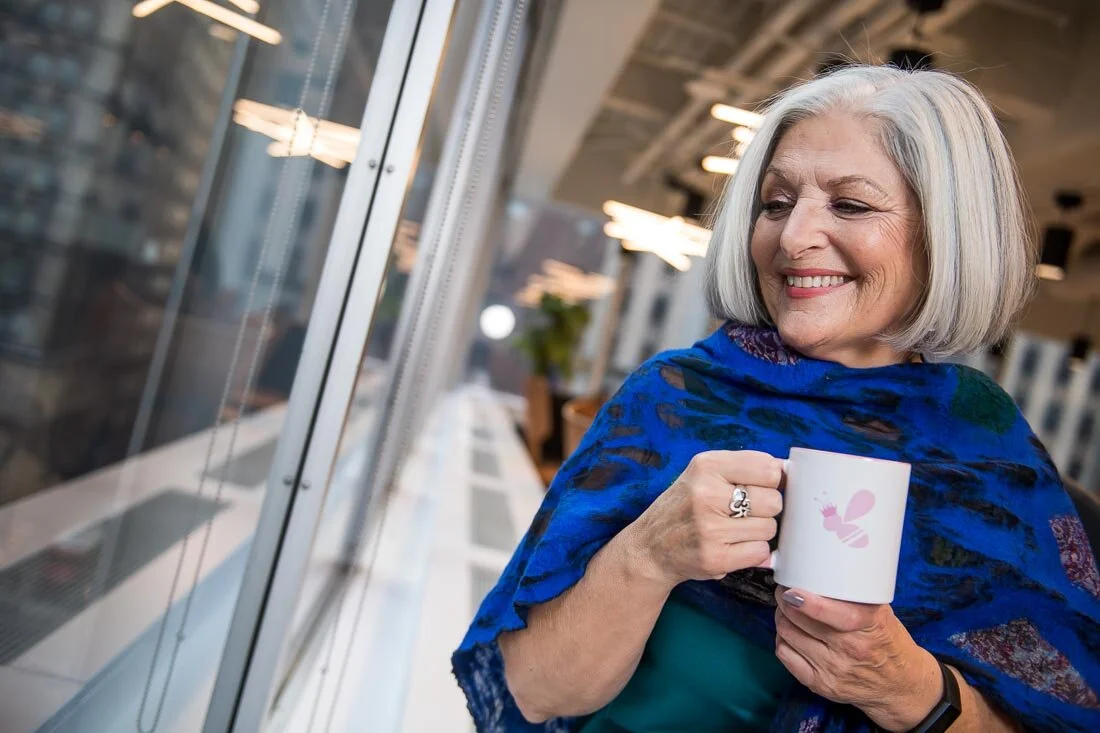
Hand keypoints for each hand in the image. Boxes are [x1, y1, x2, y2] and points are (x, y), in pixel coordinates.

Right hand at [627, 451, 782, 587]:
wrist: (649, 547)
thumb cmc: (685, 507)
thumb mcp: (704, 474)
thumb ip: (744, 468)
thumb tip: (790, 471)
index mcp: (707, 465)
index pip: (768, 468)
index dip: (772, 481)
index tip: (761, 487)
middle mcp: (706, 493)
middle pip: (773, 500)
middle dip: (767, 509)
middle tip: (746, 513)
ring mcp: (710, 528)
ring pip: (769, 528)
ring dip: (760, 532)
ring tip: (736, 530)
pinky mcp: (715, 557)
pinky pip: (761, 552)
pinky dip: (754, 552)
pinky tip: (734, 546)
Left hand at [774, 587, 942, 730]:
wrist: (901, 685)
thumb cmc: (888, 641)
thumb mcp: (882, 613)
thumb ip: (855, 595)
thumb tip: (818, 571)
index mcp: (869, 626)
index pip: (829, 612)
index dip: (804, 600)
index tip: (791, 589)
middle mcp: (849, 650)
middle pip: (798, 620)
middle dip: (785, 601)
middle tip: (785, 591)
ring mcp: (833, 670)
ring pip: (788, 635)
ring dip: (782, 618)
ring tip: (788, 610)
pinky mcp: (820, 684)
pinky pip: (785, 656)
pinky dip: (783, 640)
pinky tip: (791, 632)